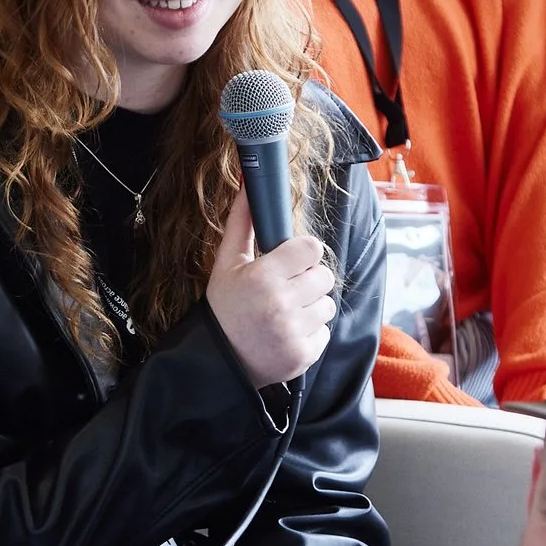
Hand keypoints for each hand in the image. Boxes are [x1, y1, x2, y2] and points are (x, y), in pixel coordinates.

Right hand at [205, 197, 335, 387]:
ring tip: (286, 313)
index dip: (303, 254)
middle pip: (324, 275)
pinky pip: (325, 332)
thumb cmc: (224, 308)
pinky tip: (287, 332)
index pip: (312, 248)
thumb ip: (241, 222)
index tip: (292, 262)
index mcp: (263, 276)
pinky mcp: (304, 354)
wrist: (217, 360)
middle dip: (308, 280)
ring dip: (311, 307)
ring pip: (328, 304)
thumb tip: (248, 185)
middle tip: (286, 289)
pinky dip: (310, 332)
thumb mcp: (227, 263)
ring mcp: (294, 331)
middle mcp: (281, 303)